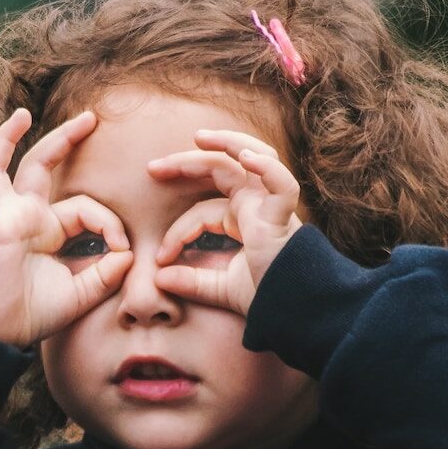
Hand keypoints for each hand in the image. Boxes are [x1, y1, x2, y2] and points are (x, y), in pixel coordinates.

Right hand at [0, 108, 132, 346]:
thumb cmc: (33, 315)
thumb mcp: (80, 294)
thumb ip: (106, 274)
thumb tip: (129, 255)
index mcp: (47, 229)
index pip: (84, 207)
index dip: (109, 223)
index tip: (124, 249)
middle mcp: (24, 216)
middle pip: (42, 166)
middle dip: (65, 140)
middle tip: (90, 118)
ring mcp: (2, 218)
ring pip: (0, 168)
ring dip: (7, 139)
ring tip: (21, 115)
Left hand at [148, 128, 301, 315]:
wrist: (295, 311)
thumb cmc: (267, 297)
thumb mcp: (221, 289)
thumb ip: (192, 283)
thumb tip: (158, 278)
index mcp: (243, 218)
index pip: (202, 211)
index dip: (177, 232)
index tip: (160, 258)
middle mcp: (257, 205)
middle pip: (221, 170)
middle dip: (187, 163)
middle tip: (152, 169)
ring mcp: (271, 206)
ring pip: (253, 158)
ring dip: (227, 143)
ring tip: (199, 137)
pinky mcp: (283, 216)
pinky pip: (281, 183)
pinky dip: (266, 167)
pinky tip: (245, 156)